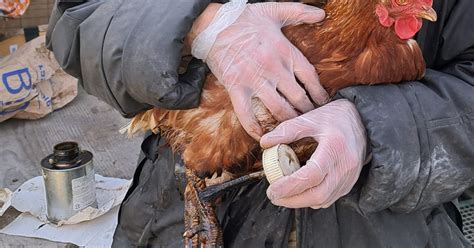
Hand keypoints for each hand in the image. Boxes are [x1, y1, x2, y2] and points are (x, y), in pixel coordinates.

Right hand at [189, 2, 328, 139]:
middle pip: (298, 97)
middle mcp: (273, 68)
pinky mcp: (236, 88)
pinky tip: (262, 137)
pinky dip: (254, 129)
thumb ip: (299, 11)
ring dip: (288, 121)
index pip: (310, 77)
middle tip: (311, 119)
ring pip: (278, 109)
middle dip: (307, 111)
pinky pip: (246, 114)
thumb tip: (321, 13)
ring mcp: (254, 80)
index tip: (324, 102)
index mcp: (285, 51)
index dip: (319, 93)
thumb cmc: (244, 18)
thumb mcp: (274, 10)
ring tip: (294, 128)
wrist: (214, 25)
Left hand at [260, 99, 366, 208]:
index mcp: (335, 148)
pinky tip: (301, 191)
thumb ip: (287, 130)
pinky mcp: (350, 182)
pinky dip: (313, 199)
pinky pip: (330, 198)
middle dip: (292, 200)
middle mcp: (346, 166)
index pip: (311, 176)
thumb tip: (264, 142)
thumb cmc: (336, 117)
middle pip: (318, 195)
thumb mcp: (310, 118)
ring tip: (283, 195)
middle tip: (273, 195)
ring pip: (324, 200)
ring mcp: (350, 177)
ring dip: (301, 202)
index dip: (289, 187)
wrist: (364, 120)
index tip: (271, 189)